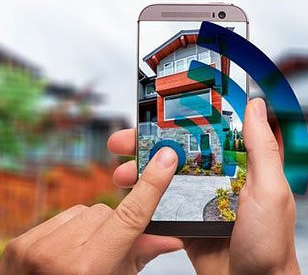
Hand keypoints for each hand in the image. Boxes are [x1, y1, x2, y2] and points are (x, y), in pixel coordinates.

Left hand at [0, 147, 182, 274]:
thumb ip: (142, 254)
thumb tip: (171, 238)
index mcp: (90, 268)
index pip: (130, 217)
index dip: (151, 186)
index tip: (164, 160)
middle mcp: (58, 255)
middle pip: (105, 212)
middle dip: (113, 228)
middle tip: (110, 252)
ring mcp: (35, 247)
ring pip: (82, 211)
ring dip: (90, 227)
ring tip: (84, 255)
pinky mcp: (19, 242)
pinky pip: (59, 218)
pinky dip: (68, 230)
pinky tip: (65, 251)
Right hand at [107, 98, 299, 273]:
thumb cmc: (270, 243)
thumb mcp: (270, 190)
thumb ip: (261, 150)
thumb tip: (256, 106)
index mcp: (243, 166)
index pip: (211, 132)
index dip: (184, 118)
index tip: (160, 108)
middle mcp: (221, 180)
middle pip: (182, 153)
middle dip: (151, 144)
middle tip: (124, 140)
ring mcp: (202, 202)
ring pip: (167, 178)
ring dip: (142, 173)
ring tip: (121, 173)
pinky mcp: (188, 224)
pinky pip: (163, 207)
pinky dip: (145, 201)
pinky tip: (130, 196)